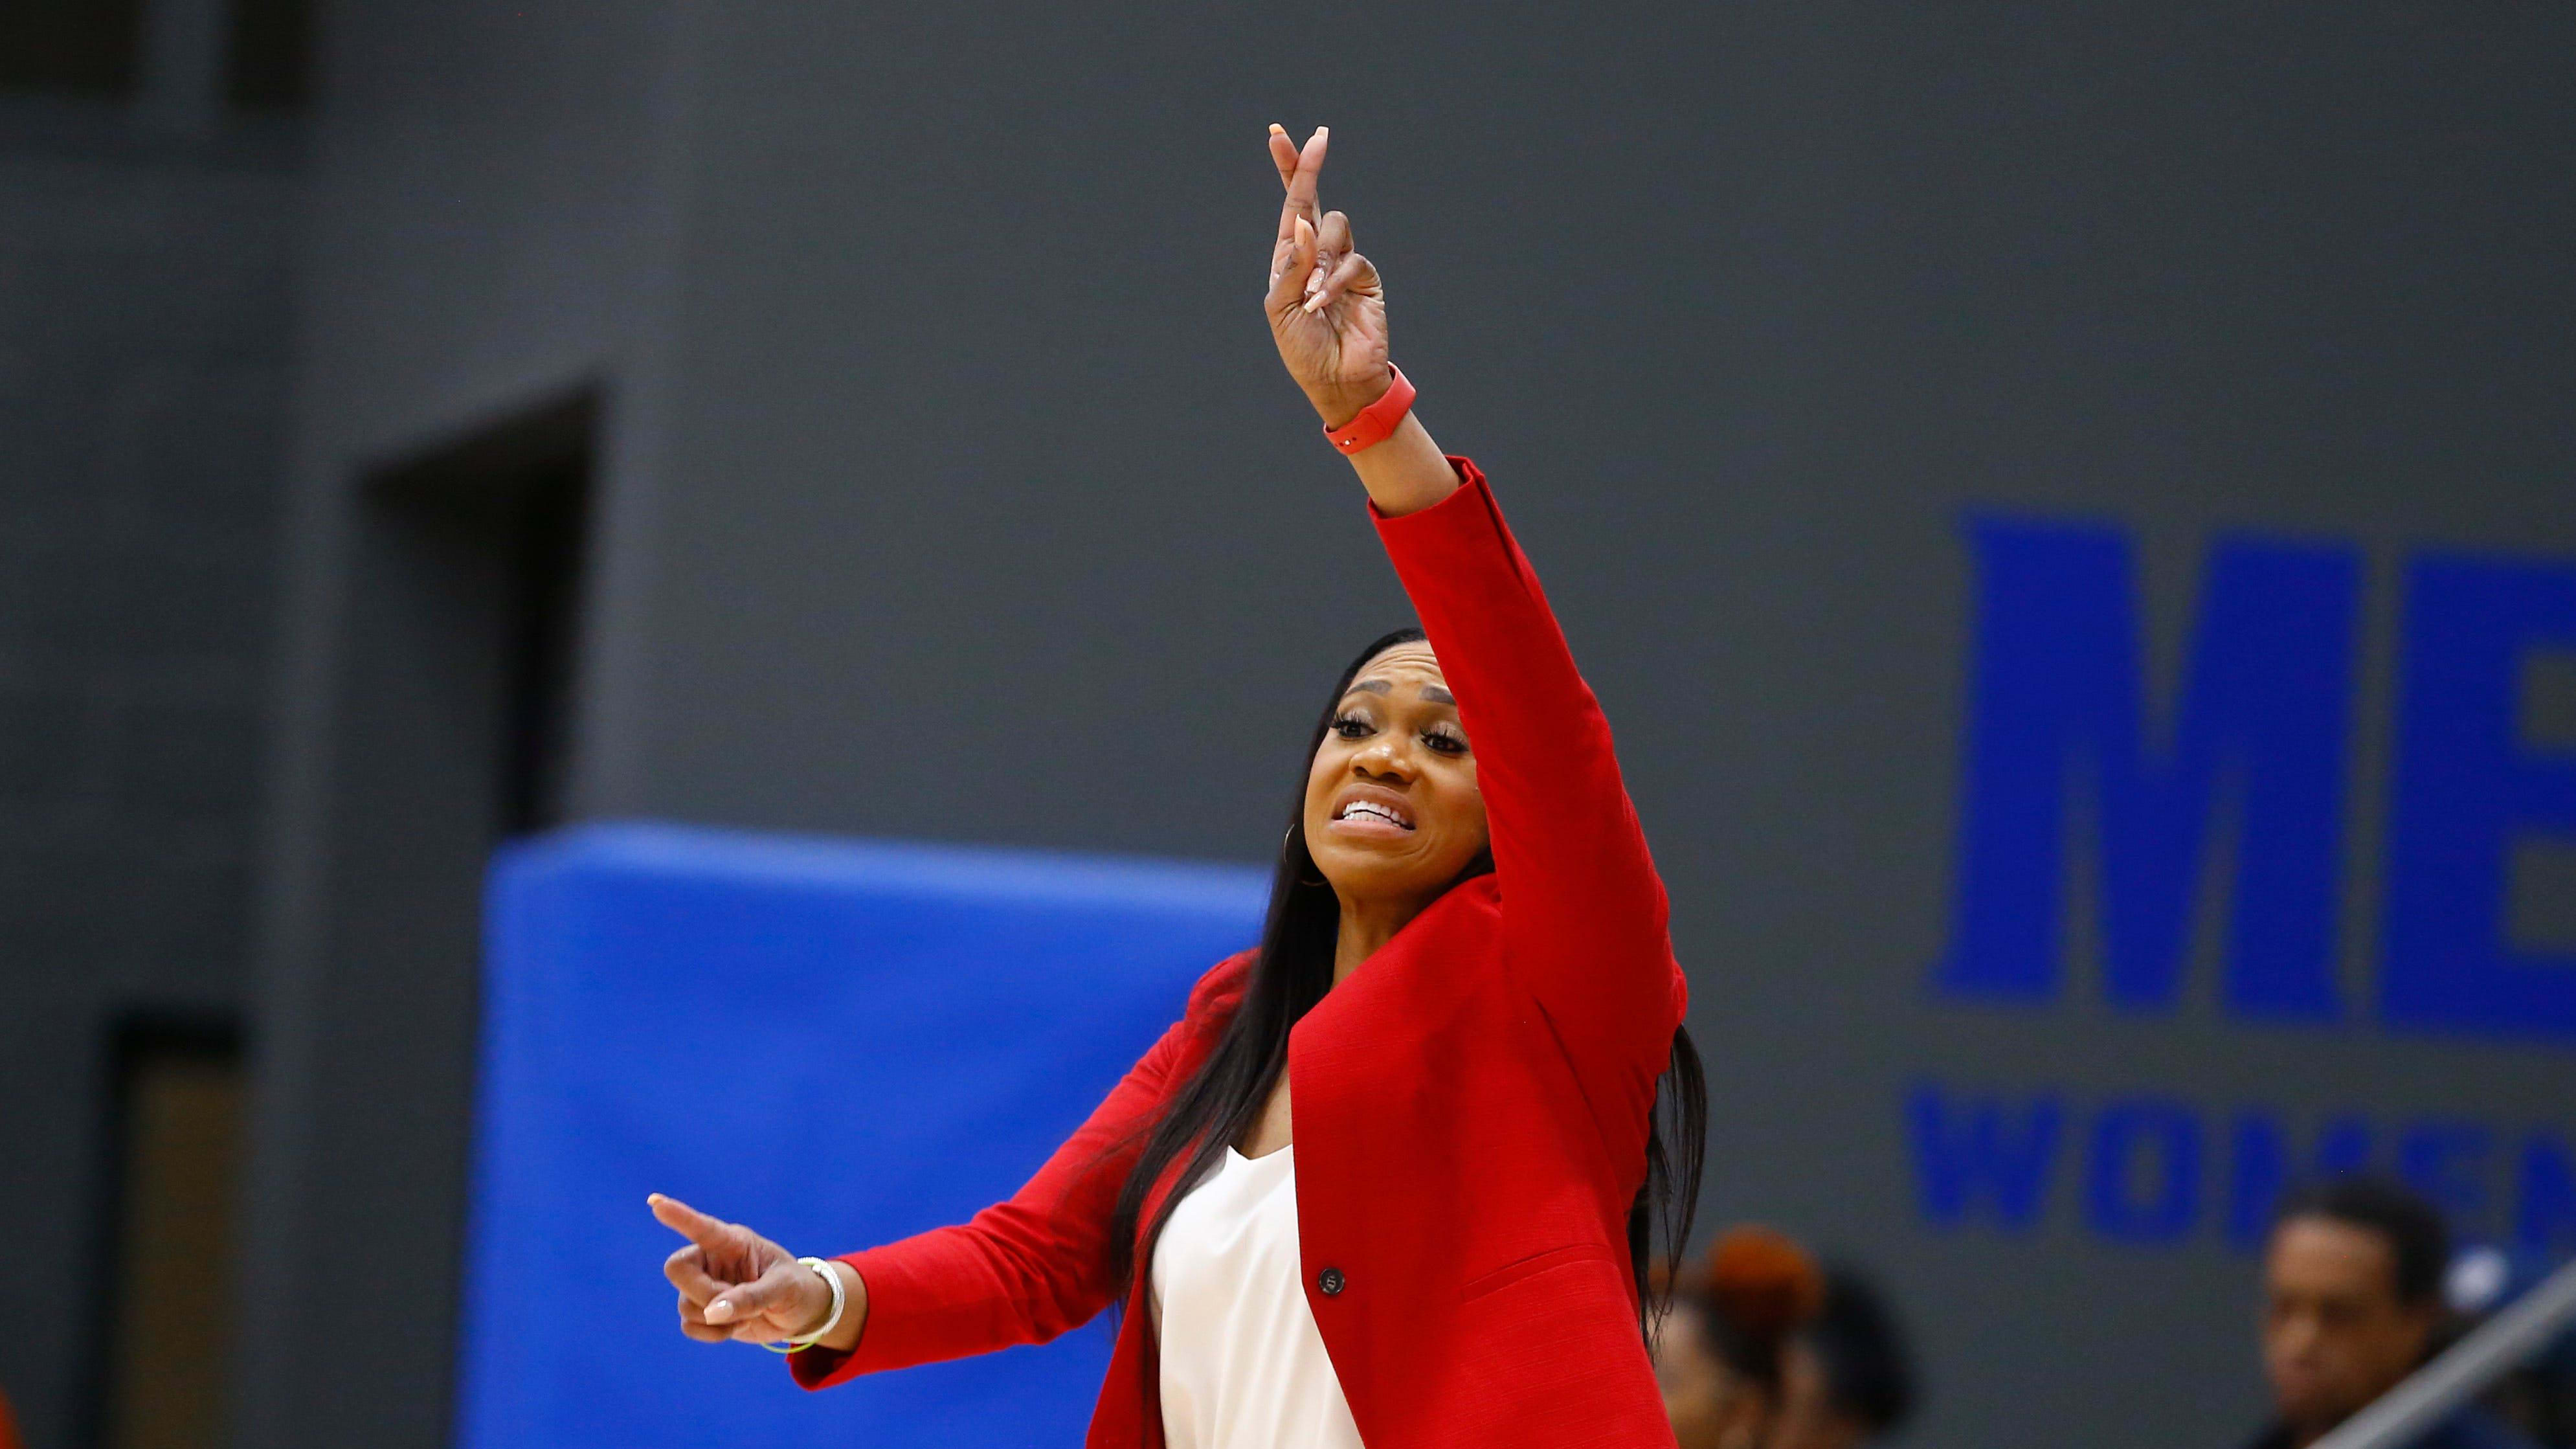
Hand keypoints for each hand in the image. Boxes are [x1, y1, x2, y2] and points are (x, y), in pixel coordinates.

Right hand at [650, 1193, 831, 1345]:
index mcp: (734, 1242)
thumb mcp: (782, 1289)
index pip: (702, 1227)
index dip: (679, 1216)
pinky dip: (710, 1333)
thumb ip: (749, 1297)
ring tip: (746, 1315)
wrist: (800, 1315)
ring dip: (714, 1318)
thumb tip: (711, 1312)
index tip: (655, 1202)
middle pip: (677, 1269)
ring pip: (684, 1303)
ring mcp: (706, 1285)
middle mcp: (713, 1260)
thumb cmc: (796, 1289)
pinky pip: (689, 1325)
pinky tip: (733, 1328)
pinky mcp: (704, 1311)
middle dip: (702, 1292)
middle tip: (732, 1304)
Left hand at [1264, 124, 1392, 428]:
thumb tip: (1303, 222)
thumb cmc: (1302, 349)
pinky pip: (1351, 261)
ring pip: (1335, 226)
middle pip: (1314, 197)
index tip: (1277, 133)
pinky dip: (1333, 283)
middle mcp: (1316, 252)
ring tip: (1312, 297)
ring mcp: (1343, 261)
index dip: (1288, 169)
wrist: (1335, 380)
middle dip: (1310, 168)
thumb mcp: (1282, 309)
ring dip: (1319, 258)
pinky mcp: (1365, 277)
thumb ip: (1291, 266)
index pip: (1290, 205)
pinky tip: (1323, 305)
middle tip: (1318, 138)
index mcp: (1290, 255)